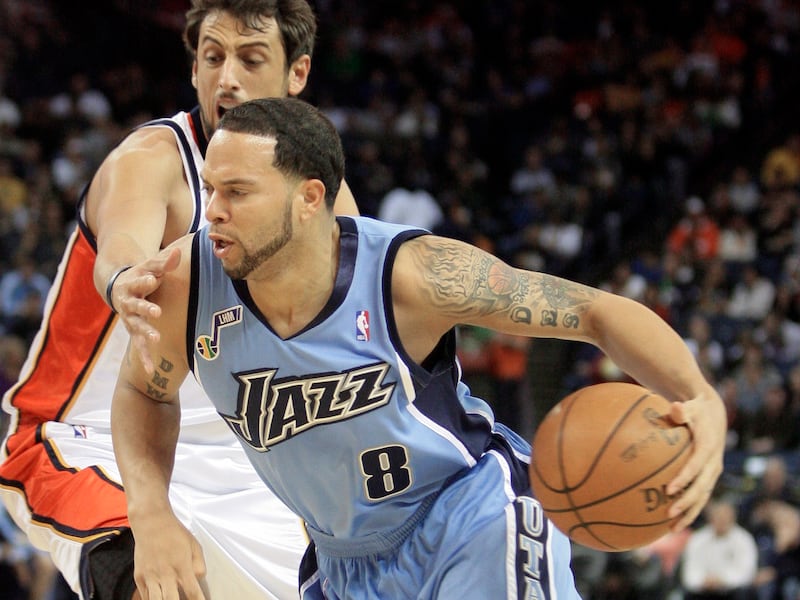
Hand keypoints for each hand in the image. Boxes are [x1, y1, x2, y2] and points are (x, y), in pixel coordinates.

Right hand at [111, 247, 180, 373]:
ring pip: (136, 327)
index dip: (145, 280)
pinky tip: (150, 371)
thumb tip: (179, 252)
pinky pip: (138, 346)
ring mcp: (129, 319)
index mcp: (131, 284)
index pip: (138, 281)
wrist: (120, 287)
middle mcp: (127, 303)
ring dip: (145, 333)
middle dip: (145, 309)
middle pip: (136, 306)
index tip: (152, 278)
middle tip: (156, 312)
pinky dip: (144, 357)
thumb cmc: (142, 275)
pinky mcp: (133, 331)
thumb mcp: (150, 266)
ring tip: (156, 339)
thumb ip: (164, 262)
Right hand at [132, 512, 206, 599]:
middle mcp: (165, 573)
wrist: (151, 522)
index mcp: (181, 566)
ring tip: (170, 598)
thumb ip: (199, 564)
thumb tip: (199, 579)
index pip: (192, 592)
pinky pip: (145, 597)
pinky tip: (159, 597)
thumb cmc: (174, 533)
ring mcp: (150, 576)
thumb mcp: (194, 545)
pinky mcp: (139, 577)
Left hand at [664, 383, 725, 530]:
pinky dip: (689, 510)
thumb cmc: (694, 409)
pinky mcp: (708, 477)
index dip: (685, 478)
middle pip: (701, 487)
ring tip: (672, 528)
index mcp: (708, 447)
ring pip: (702, 497)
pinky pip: (699, 496)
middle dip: (687, 502)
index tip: (669, 489)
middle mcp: (713, 463)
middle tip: (668, 513)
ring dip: (689, 513)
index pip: (697, 465)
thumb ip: (682, 410)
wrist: (713, 414)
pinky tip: (671, 522)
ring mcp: (712, 472)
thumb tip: (675, 407)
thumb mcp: (690, 406)